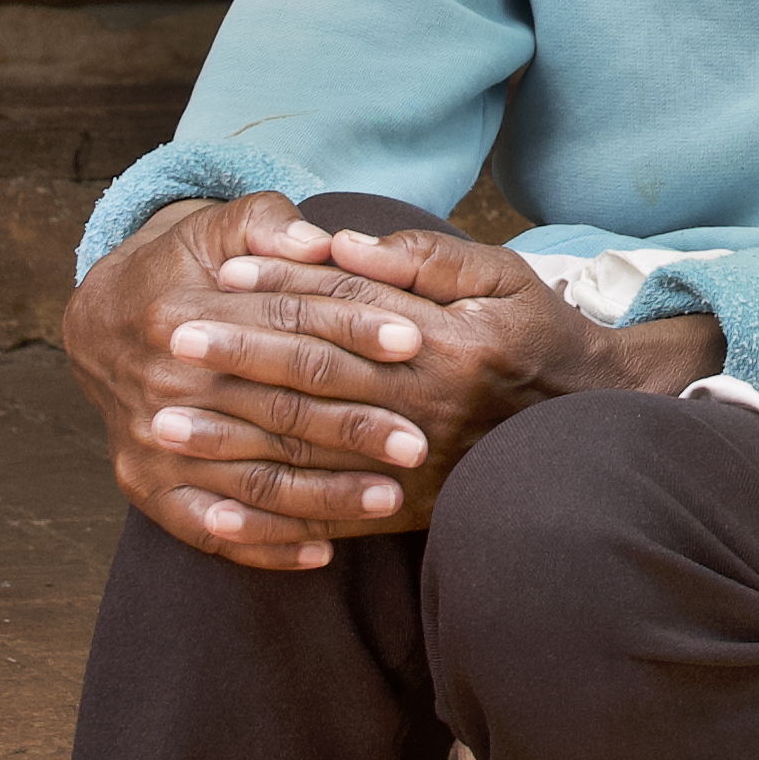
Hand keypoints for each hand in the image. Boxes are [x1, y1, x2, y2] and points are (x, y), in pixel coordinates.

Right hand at [63, 193, 436, 570]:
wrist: (99, 324)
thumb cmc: (183, 268)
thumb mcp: (215, 227)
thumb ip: (269, 223)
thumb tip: (321, 241)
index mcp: (180, 314)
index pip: (284, 324)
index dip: (352, 329)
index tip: (414, 341)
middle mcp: (160, 384)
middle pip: (274, 408)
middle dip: (352, 426)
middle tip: (419, 441)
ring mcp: (147, 445)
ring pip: (250, 476)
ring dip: (323, 495)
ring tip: (390, 498)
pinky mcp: (142, 487)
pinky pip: (207, 528)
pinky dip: (263, 545)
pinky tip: (322, 551)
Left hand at [165, 224, 725, 542]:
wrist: (595, 416)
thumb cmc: (540, 330)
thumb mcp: (499, 274)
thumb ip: (420, 261)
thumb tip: (341, 244)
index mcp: (444, 342)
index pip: (342, 312)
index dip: (276, 294)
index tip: (214, 279)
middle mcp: (425, 406)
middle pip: (312, 381)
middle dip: (233, 363)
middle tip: (163, 346)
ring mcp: (417, 464)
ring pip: (309, 452)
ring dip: (231, 439)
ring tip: (163, 427)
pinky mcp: (413, 504)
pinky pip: (333, 514)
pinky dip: (273, 515)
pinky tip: (221, 508)